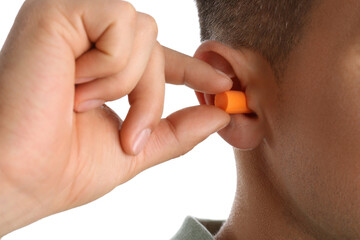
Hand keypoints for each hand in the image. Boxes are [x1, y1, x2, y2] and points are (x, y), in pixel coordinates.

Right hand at [0, 0, 231, 235]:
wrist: (16, 178)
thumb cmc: (63, 168)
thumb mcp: (134, 151)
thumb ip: (177, 131)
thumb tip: (220, 115)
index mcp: (99, 68)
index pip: (156, 58)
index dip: (191, 69)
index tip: (220, 83)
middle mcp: (86, 39)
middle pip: (155, 45)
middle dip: (150, 97)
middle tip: (128, 135)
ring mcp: (73, 20)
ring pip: (144, 33)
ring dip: (125, 83)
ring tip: (83, 105)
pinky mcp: (59, 10)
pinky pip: (121, 22)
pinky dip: (109, 64)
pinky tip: (71, 82)